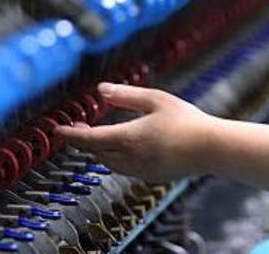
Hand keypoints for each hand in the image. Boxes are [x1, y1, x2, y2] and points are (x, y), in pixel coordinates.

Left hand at [54, 83, 212, 182]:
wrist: (211, 149)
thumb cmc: (186, 121)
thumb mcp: (155, 100)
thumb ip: (125, 95)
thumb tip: (100, 90)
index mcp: (128, 139)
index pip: (88, 139)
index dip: (69, 135)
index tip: (56, 130)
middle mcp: (129, 159)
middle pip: (95, 152)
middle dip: (84, 140)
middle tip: (78, 126)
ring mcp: (139, 171)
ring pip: (108, 162)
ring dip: (99, 149)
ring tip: (98, 134)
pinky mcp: (149, 177)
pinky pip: (123, 168)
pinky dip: (115, 157)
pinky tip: (123, 146)